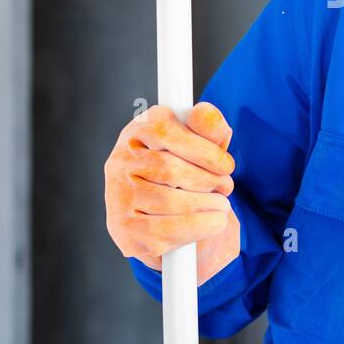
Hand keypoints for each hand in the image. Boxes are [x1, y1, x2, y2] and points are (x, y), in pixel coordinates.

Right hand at [104, 102, 241, 286]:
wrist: (175, 224)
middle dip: (208, 180)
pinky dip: (200, 226)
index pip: (164, 132)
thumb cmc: (191, 176)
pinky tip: (214, 222)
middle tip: (226, 187)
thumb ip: (209, 129)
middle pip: (169, 168)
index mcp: (137, 132)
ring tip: (221, 205)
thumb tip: (205, 113)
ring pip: (169, 200)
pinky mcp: (124, 231)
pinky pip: (168, 229)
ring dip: (208, 205)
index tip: (226, 165)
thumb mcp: (203, 146)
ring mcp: (118, 198)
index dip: (203, 150)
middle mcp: (119, 163)